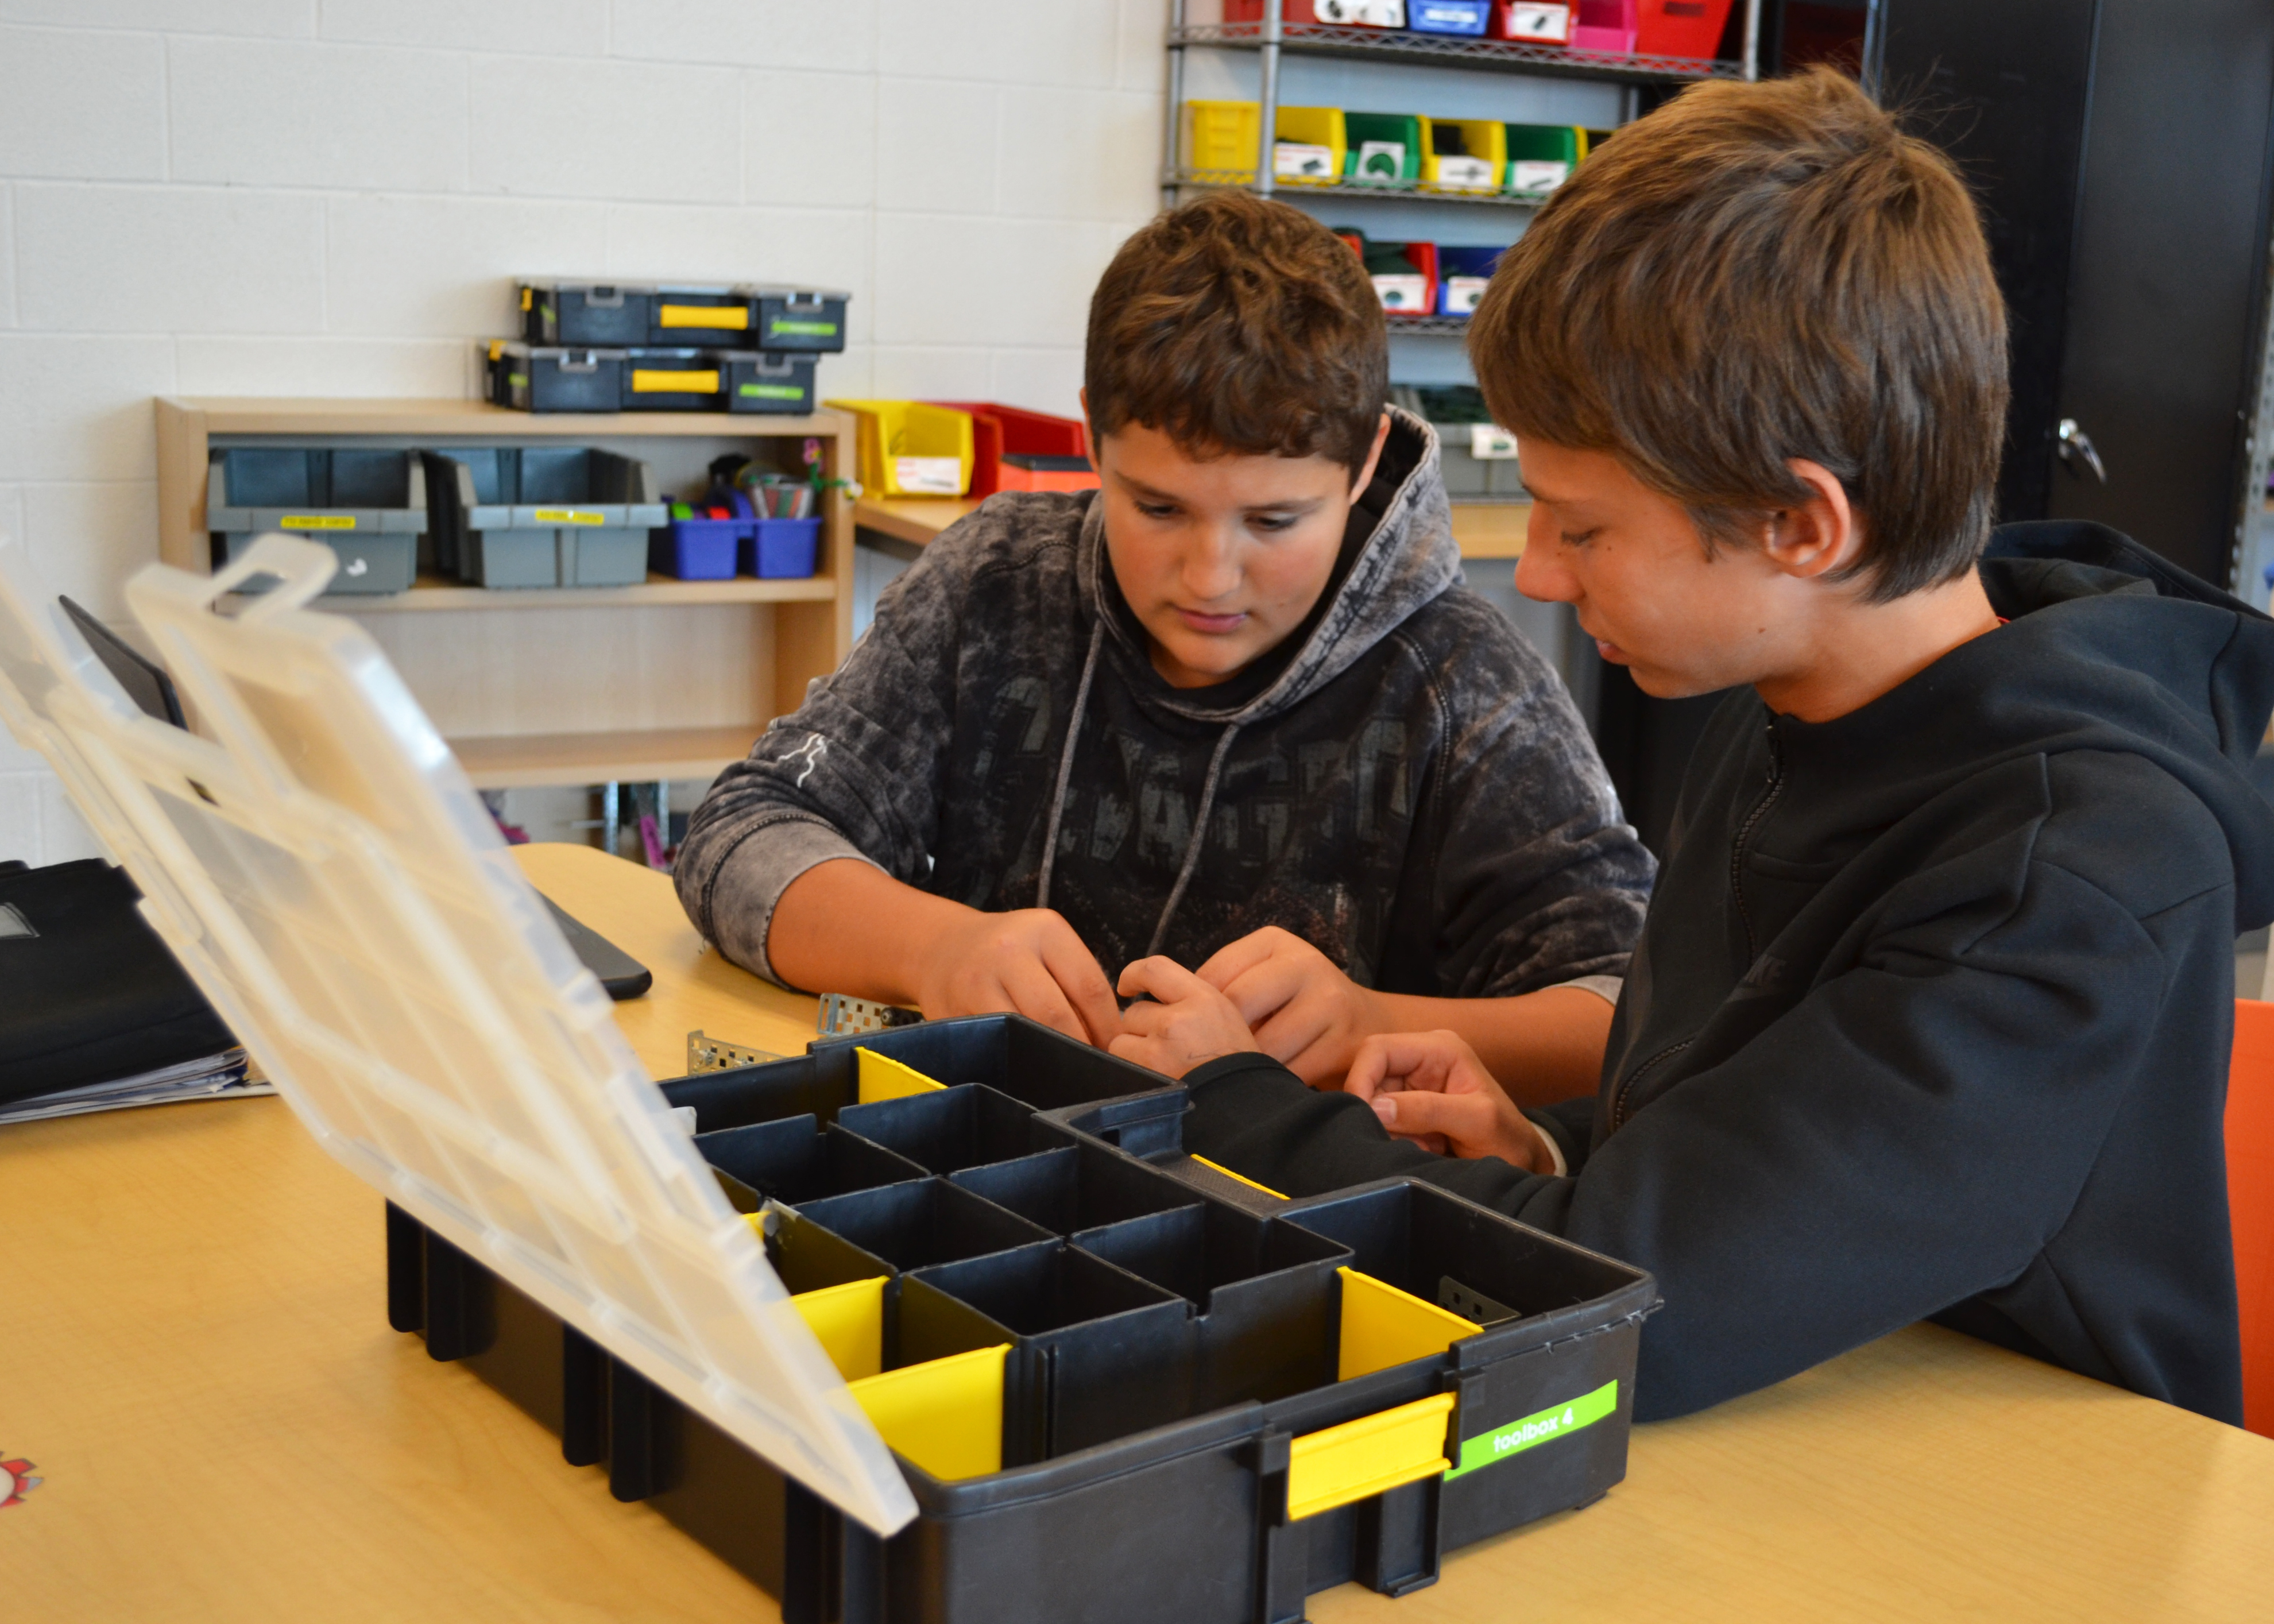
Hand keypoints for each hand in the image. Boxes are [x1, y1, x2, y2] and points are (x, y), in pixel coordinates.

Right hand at [911, 906, 1120, 1047]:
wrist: (942, 947)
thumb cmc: (1007, 950)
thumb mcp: (1046, 944)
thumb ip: (1077, 979)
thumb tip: (1113, 1035)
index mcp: (1045, 930)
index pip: (1090, 986)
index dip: (1107, 1026)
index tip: (1115, 1047)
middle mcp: (1009, 950)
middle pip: (1058, 1015)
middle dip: (1080, 1047)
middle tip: (1093, 1065)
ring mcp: (978, 980)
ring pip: (1026, 1031)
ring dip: (1050, 1056)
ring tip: (1064, 1066)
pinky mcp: (955, 1010)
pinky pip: (997, 1042)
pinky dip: (1017, 1055)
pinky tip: (1029, 1059)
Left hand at [1109, 957, 1260, 1078]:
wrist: (1243, 1104)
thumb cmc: (1235, 1066)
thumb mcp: (1224, 1018)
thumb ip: (1189, 1003)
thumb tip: (1152, 999)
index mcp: (1203, 999)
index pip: (1154, 969)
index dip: (1133, 975)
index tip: (1127, 986)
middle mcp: (1179, 1019)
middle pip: (1134, 1011)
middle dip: (1143, 1029)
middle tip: (1167, 1049)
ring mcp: (1159, 1048)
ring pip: (1122, 1038)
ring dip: (1134, 1051)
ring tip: (1163, 1066)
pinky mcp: (1146, 1072)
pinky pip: (1121, 1063)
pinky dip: (1131, 1070)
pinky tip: (1155, 1078)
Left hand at [1195, 926, 1389, 1087]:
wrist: (1365, 1023)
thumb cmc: (1294, 1003)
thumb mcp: (1262, 976)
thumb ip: (1223, 985)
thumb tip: (1164, 1013)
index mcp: (1275, 942)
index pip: (1216, 974)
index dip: (1195, 1008)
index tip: (1189, 1029)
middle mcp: (1305, 965)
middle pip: (1238, 1006)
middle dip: (1219, 1038)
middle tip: (1209, 1057)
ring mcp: (1328, 1003)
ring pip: (1263, 1045)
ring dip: (1245, 1065)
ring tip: (1236, 1071)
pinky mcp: (1342, 1043)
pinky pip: (1290, 1071)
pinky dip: (1272, 1083)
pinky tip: (1266, 1081)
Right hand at [1343, 1030, 1557, 1171]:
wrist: (1520, 1164)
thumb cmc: (1508, 1138)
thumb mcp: (1477, 1121)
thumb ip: (1428, 1110)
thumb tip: (1376, 1107)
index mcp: (1439, 1048)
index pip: (1378, 1049)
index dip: (1361, 1079)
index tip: (1361, 1115)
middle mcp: (1420, 1060)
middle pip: (1369, 1077)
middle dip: (1378, 1113)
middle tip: (1406, 1141)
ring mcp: (1412, 1085)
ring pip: (1372, 1104)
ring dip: (1390, 1131)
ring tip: (1426, 1147)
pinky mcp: (1407, 1110)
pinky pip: (1381, 1123)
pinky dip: (1395, 1140)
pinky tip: (1424, 1149)